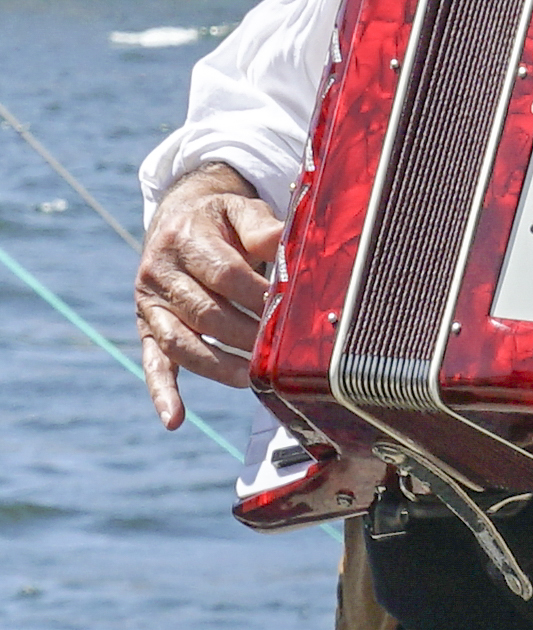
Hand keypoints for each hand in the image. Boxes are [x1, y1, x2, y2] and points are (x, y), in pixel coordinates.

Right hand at [135, 163, 282, 428]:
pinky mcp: (148, 330)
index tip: (288, 309)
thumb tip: (285, 242)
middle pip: (205, 312)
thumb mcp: (240, 211)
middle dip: (245, 333)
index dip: (257, 293)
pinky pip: (154, 363)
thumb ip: (261, 227)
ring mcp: (150, 305)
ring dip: (218, 365)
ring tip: (253, 378)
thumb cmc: (220, 221)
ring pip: (181, 342)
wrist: (177, 220)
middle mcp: (159, 273)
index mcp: (185, 239)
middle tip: (280, 350)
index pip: (224, 273)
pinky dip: (162, 392)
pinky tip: (175, 419)